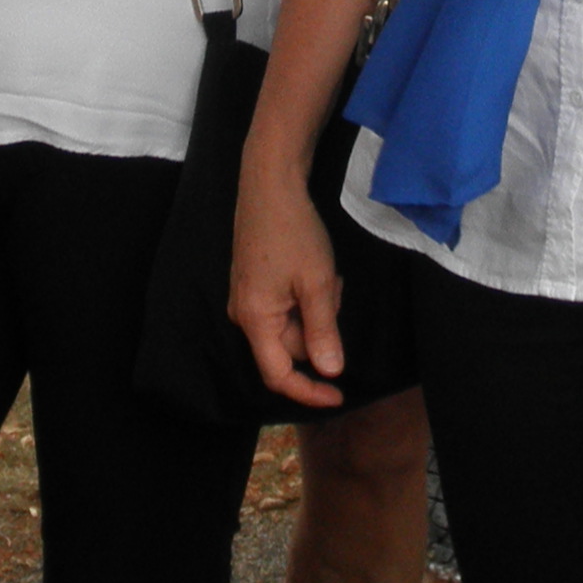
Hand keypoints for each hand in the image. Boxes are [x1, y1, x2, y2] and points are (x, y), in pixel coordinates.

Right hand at [230, 170, 350, 410]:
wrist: (270, 184)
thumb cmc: (294, 232)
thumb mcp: (318, 283)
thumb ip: (323, 331)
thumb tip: (329, 372)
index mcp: (255, 319)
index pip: (279, 375)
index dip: (309, 391)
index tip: (339, 397)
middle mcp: (243, 314)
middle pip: (289, 347)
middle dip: (319, 328)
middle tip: (335, 290)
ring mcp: (246, 297)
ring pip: (291, 324)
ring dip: (316, 308)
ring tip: (326, 274)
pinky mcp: (253, 283)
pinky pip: (286, 306)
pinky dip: (307, 296)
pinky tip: (316, 269)